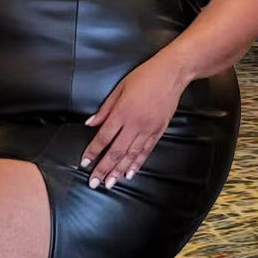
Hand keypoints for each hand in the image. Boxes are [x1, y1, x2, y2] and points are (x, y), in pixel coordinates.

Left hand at [82, 56, 186, 188]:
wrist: (172, 73)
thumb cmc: (143, 77)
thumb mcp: (119, 89)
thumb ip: (104, 109)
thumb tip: (90, 123)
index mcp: (122, 113)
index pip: (103, 138)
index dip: (93, 152)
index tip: (84, 163)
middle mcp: (135, 124)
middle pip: (116, 151)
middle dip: (104, 168)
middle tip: (94, 183)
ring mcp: (149, 129)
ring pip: (131, 155)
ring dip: (119, 171)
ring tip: (110, 183)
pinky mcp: (160, 130)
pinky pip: (146, 151)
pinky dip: (137, 163)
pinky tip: (130, 173)